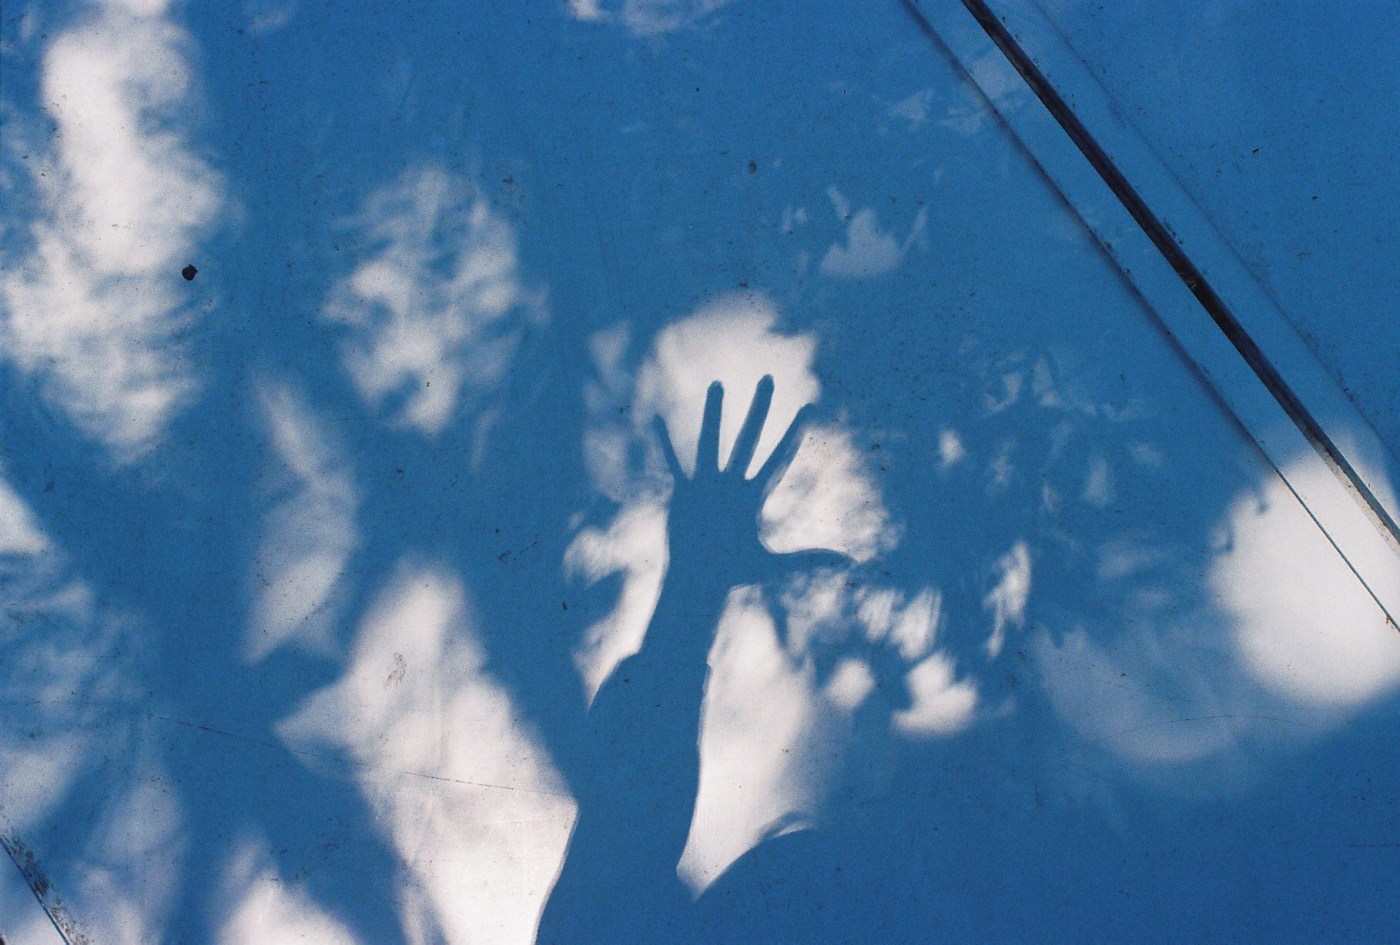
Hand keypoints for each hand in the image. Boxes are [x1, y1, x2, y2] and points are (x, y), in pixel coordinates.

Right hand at [653, 375, 851, 588]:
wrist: (698, 581)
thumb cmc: (735, 574)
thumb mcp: (774, 566)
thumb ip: (809, 560)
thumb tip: (851, 564)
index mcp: (755, 496)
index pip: (780, 457)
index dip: (794, 434)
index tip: (810, 407)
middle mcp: (733, 483)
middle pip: (750, 437)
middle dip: (760, 409)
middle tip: (769, 378)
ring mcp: (708, 485)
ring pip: (711, 440)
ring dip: (713, 413)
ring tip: (717, 383)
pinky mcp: (684, 491)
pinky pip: (673, 460)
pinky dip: (664, 441)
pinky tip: (656, 418)